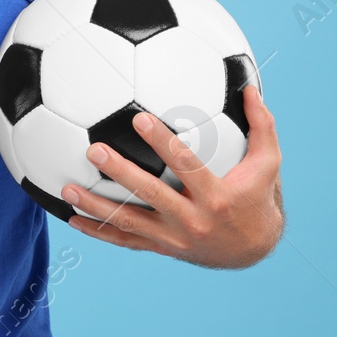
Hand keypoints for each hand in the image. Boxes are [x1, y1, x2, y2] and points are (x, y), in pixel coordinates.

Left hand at [60, 84, 283, 268]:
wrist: (253, 249)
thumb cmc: (257, 197)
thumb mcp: (268, 164)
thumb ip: (262, 126)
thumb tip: (249, 86)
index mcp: (217, 197)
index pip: (186, 165)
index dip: (162, 142)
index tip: (138, 118)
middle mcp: (193, 220)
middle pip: (151, 194)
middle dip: (121, 172)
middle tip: (93, 149)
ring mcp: (174, 238)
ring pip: (129, 222)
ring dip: (96, 206)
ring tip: (68, 189)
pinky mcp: (161, 248)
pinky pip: (125, 240)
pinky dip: (97, 231)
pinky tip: (71, 218)